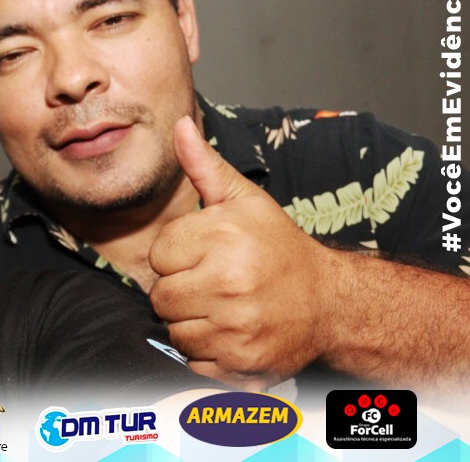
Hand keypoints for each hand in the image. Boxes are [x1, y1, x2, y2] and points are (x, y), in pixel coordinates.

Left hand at [148, 116, 333, 389]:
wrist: (330, 301)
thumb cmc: (278, 247)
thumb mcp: (244, 200)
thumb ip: (204, 166)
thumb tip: (179, 126)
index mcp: (222, 237)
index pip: (158, 255)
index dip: (177, 256)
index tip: (203, 254)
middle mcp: (228, 282)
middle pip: (160, 296)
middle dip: (179, 289)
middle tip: (211, 283)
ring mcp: (236, 325)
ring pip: (174, 329)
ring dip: (190, 321)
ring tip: (220, 307)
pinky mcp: (243, 361)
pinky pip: (194, 359)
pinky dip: (206, 351)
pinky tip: (228, 332)